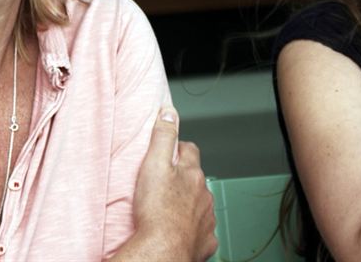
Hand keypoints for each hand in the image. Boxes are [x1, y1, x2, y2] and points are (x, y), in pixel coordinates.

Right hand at [130, 108, 217, 261]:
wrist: (162, 250)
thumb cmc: (156, 213)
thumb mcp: (154, 165)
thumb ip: (163, 137)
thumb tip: (169, 112)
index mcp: (192, 175)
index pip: (190, 151)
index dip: (179, 149)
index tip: (170, 151)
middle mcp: (203, 195)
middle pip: (196, 179)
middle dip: (184, 178)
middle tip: (165, 183)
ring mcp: (206, 218)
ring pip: (200, 204)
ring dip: (189, 204)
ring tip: (169, 208)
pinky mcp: (204, 241)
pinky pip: (202, 231)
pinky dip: (194, 229)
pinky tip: (180, 230)